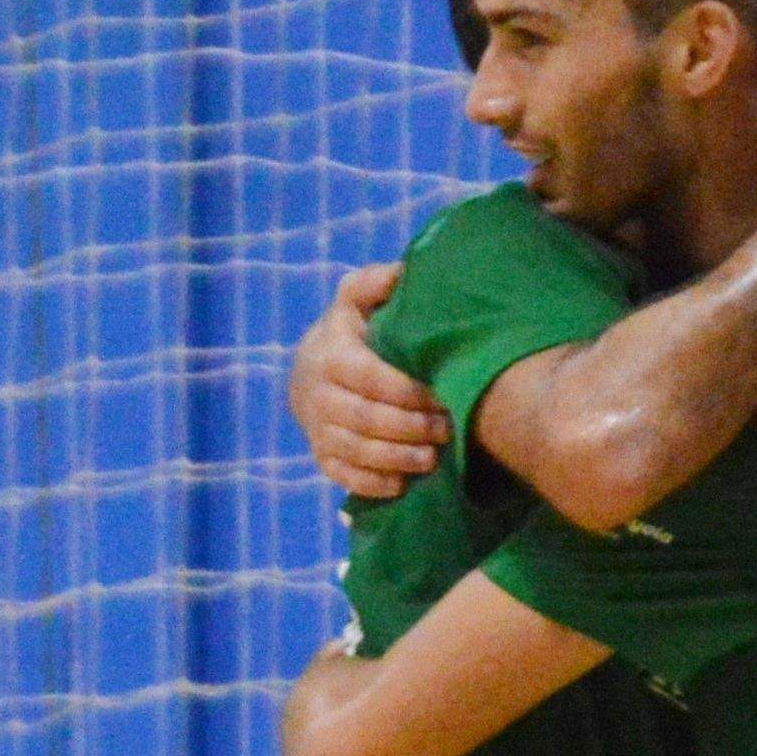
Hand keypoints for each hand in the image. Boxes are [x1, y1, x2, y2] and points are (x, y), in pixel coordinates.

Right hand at [290, 263, 443, 501]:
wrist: (308, 369)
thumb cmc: (350, 330)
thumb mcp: (356, 299)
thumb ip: (374, 283)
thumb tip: (403, 272)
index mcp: (330, 354)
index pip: (367, 376)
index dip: (405, 389)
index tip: (440, 393)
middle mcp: (317, 394)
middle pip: (363, 417)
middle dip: (409, 426)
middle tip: (448, 429)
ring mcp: (317, 428)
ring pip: (355, 450)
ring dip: (396, 458)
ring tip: (433, 459)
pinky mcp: (321, 456)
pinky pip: (342, 475)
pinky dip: (372, 483)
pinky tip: (402, 484)